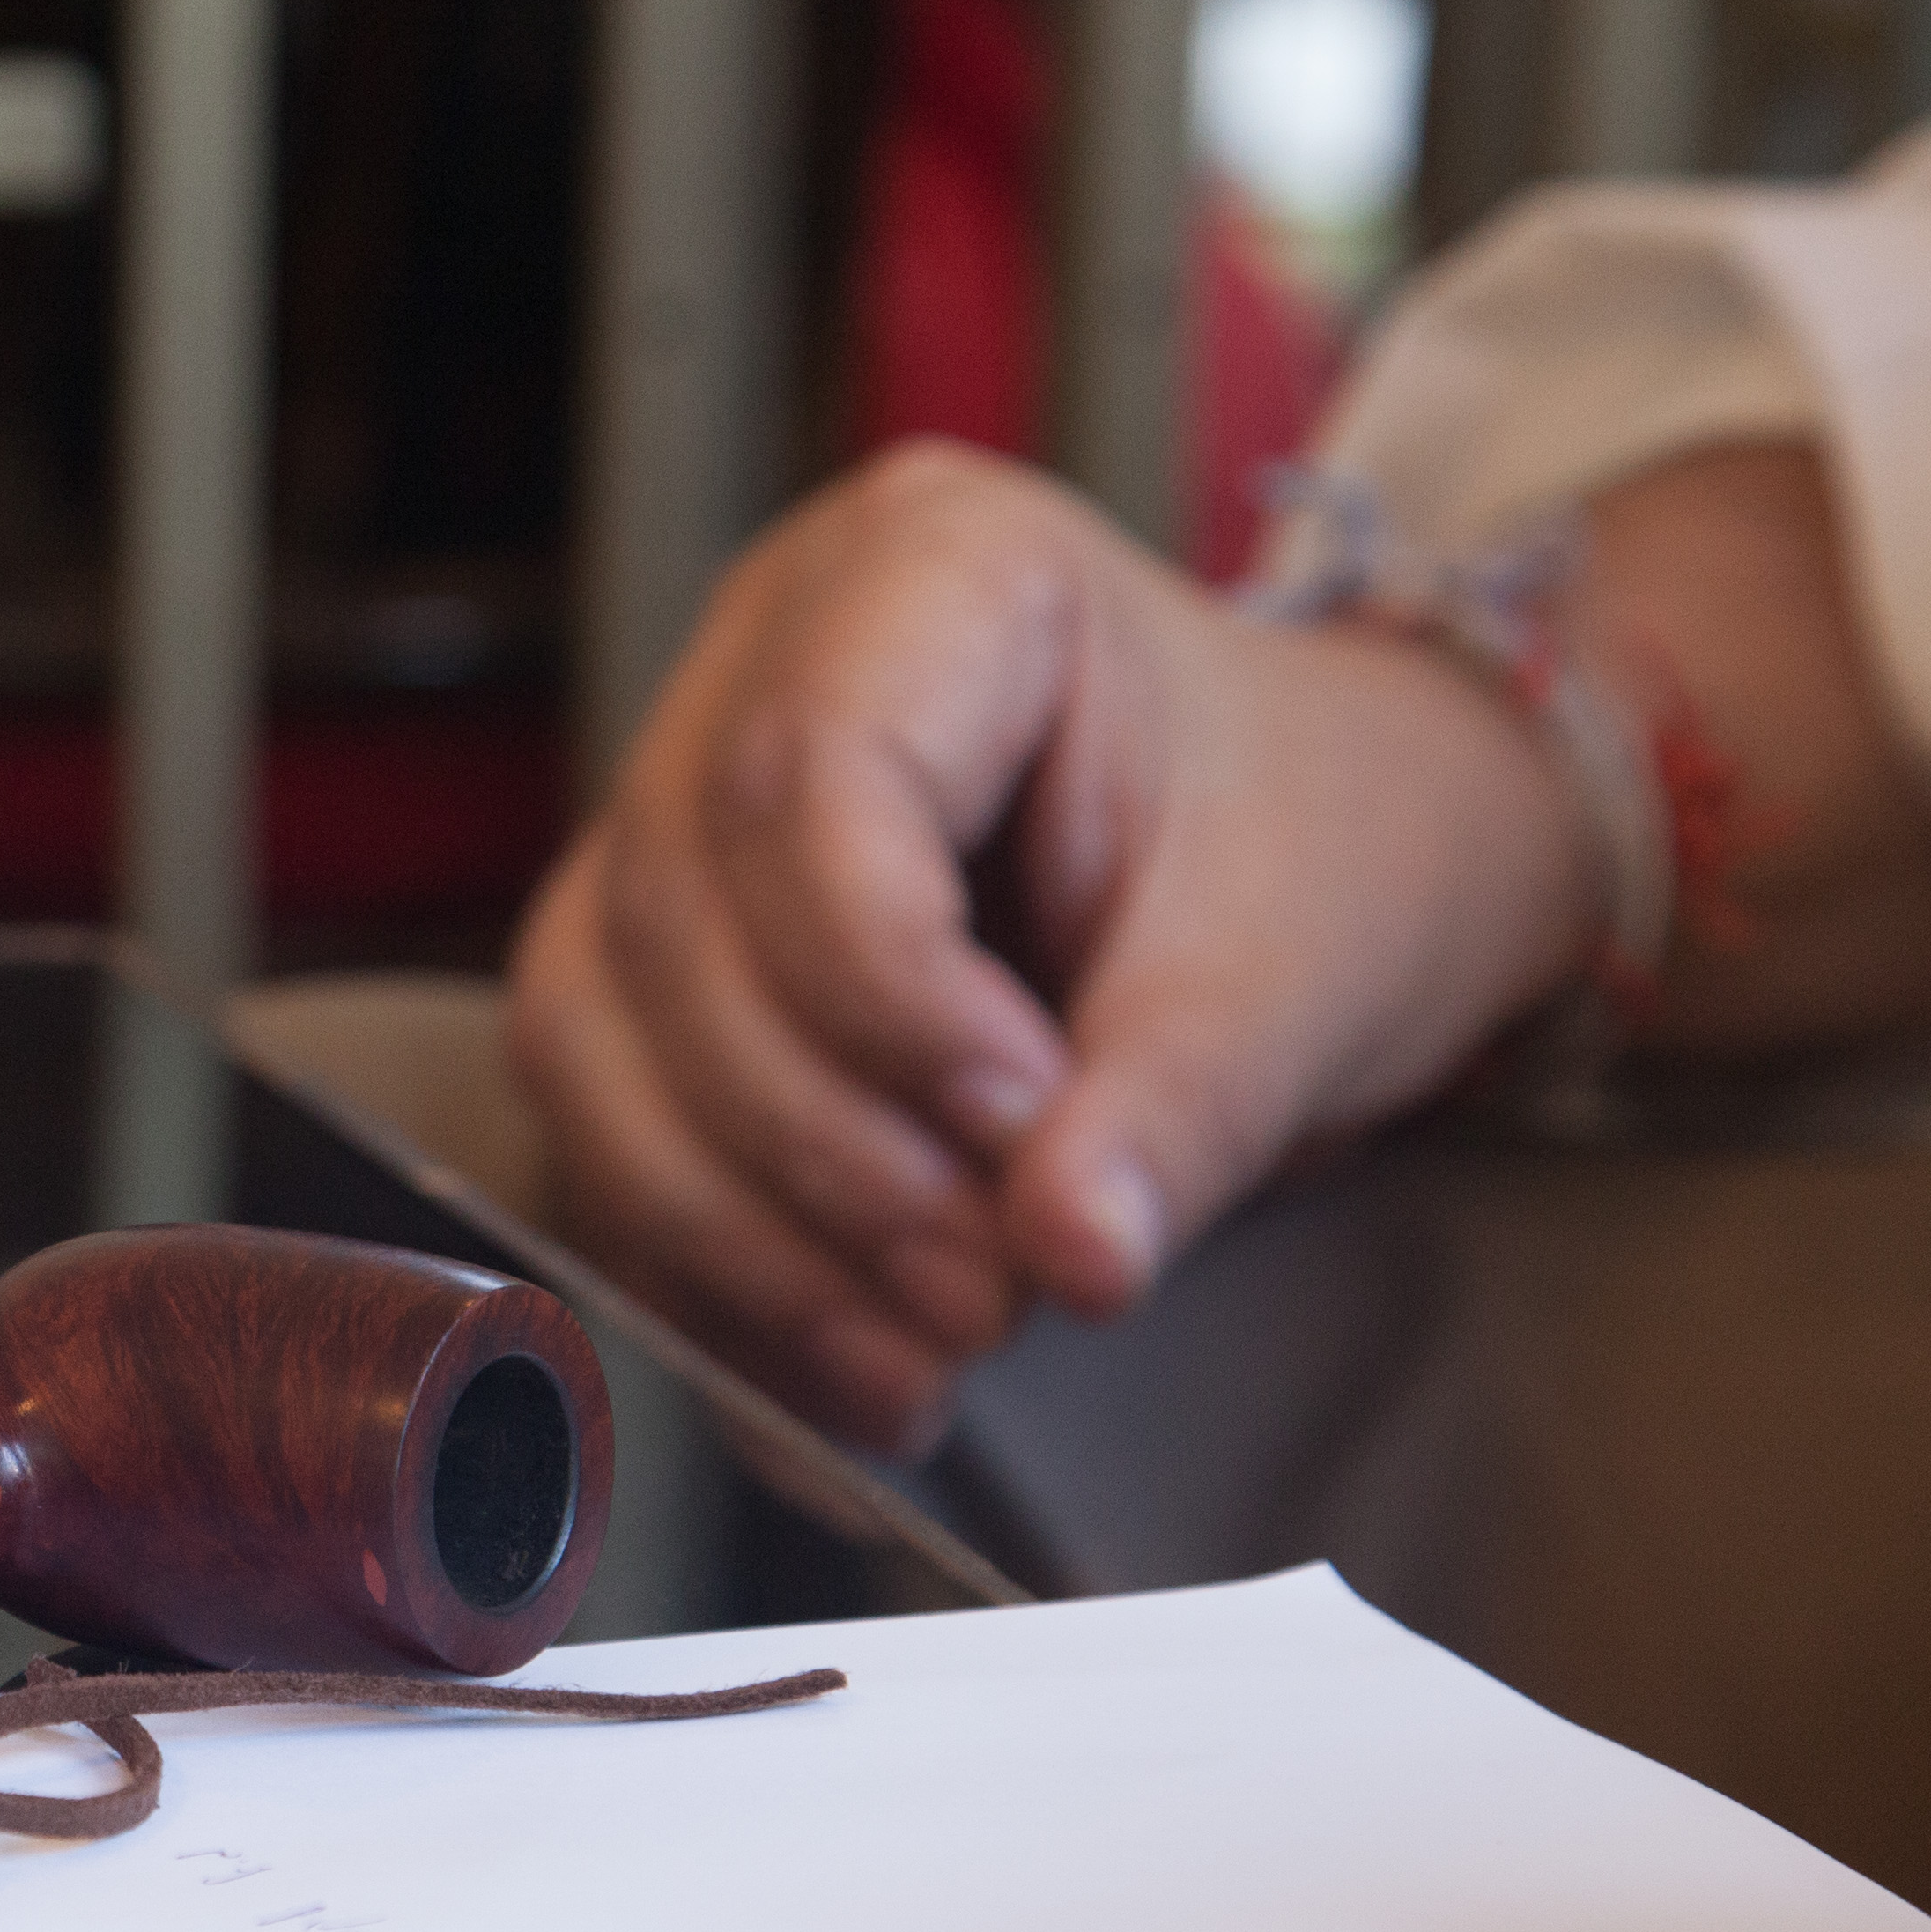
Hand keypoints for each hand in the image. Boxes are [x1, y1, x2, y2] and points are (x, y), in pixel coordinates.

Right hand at [504, 443, 1603, 1451]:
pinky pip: (603, 1122)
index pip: (812, 777)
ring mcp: (681, 806)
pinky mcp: (654, 960)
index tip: (1021, 1126)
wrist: (1334, 860)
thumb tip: (1074, 1252)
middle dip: (821, 1148)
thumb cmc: (1321, 842)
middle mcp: (762, 662)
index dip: (884, 986)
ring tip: (921, 1356)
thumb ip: (1181, 1107)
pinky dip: (709, 1264)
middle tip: (986, 1294)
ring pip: (596, 1031)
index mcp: (936, 572)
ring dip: (741, 1230)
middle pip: (680, 922)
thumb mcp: (1300, 966)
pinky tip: (835, 1359)